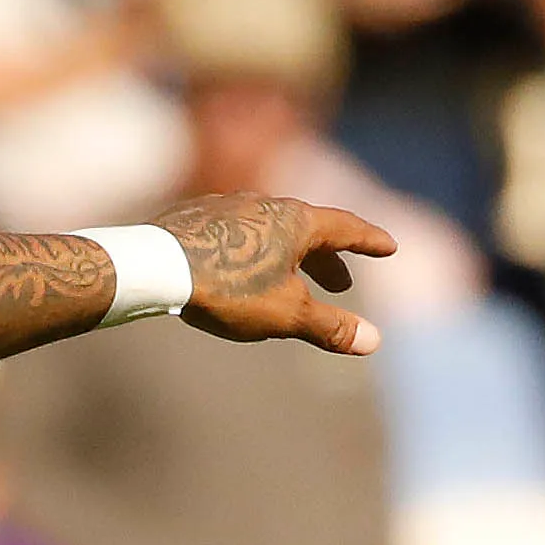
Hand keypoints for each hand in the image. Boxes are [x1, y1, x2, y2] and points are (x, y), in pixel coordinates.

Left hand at [158, 192, 391, 359]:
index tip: (389, 247)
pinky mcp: (198, 214)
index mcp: (298, 221)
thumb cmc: (227, 289)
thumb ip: (330, 326)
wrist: (155, 266)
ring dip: (291, 253)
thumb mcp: (286, 314)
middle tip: (342, 284)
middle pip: (310, 228)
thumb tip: (374, 341)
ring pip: (273, 228)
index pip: (347, 227)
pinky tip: (242, 268)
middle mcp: (268, 203)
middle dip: (329, 258)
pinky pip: (239, 230)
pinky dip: (255, 249)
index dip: (370, 240)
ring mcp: (231, 204)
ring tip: (292, 279)